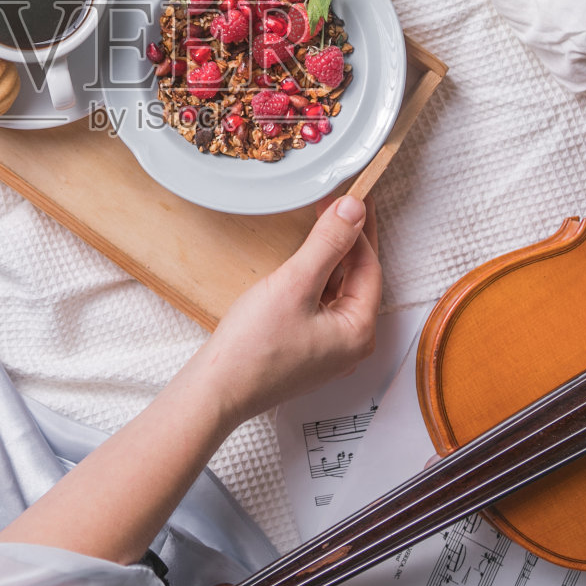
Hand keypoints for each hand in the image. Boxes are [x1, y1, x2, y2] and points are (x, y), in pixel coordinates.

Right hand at [181, 194, 381, 426]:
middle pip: (357, 278)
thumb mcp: (295, 284)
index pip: (369, 266)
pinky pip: (321, 304)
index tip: (349, 194)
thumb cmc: (254, 347)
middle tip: (339, 200)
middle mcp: (351, 344)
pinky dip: (316, 277)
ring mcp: (329, 350)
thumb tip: (355, 209)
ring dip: (330, 257)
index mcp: (359, 331)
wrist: (216, 391)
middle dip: (347, 239)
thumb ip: (328, 244)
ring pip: (338, 290)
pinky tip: (304, 260)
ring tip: (322, 221)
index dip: (358, 227)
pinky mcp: (306, 350)